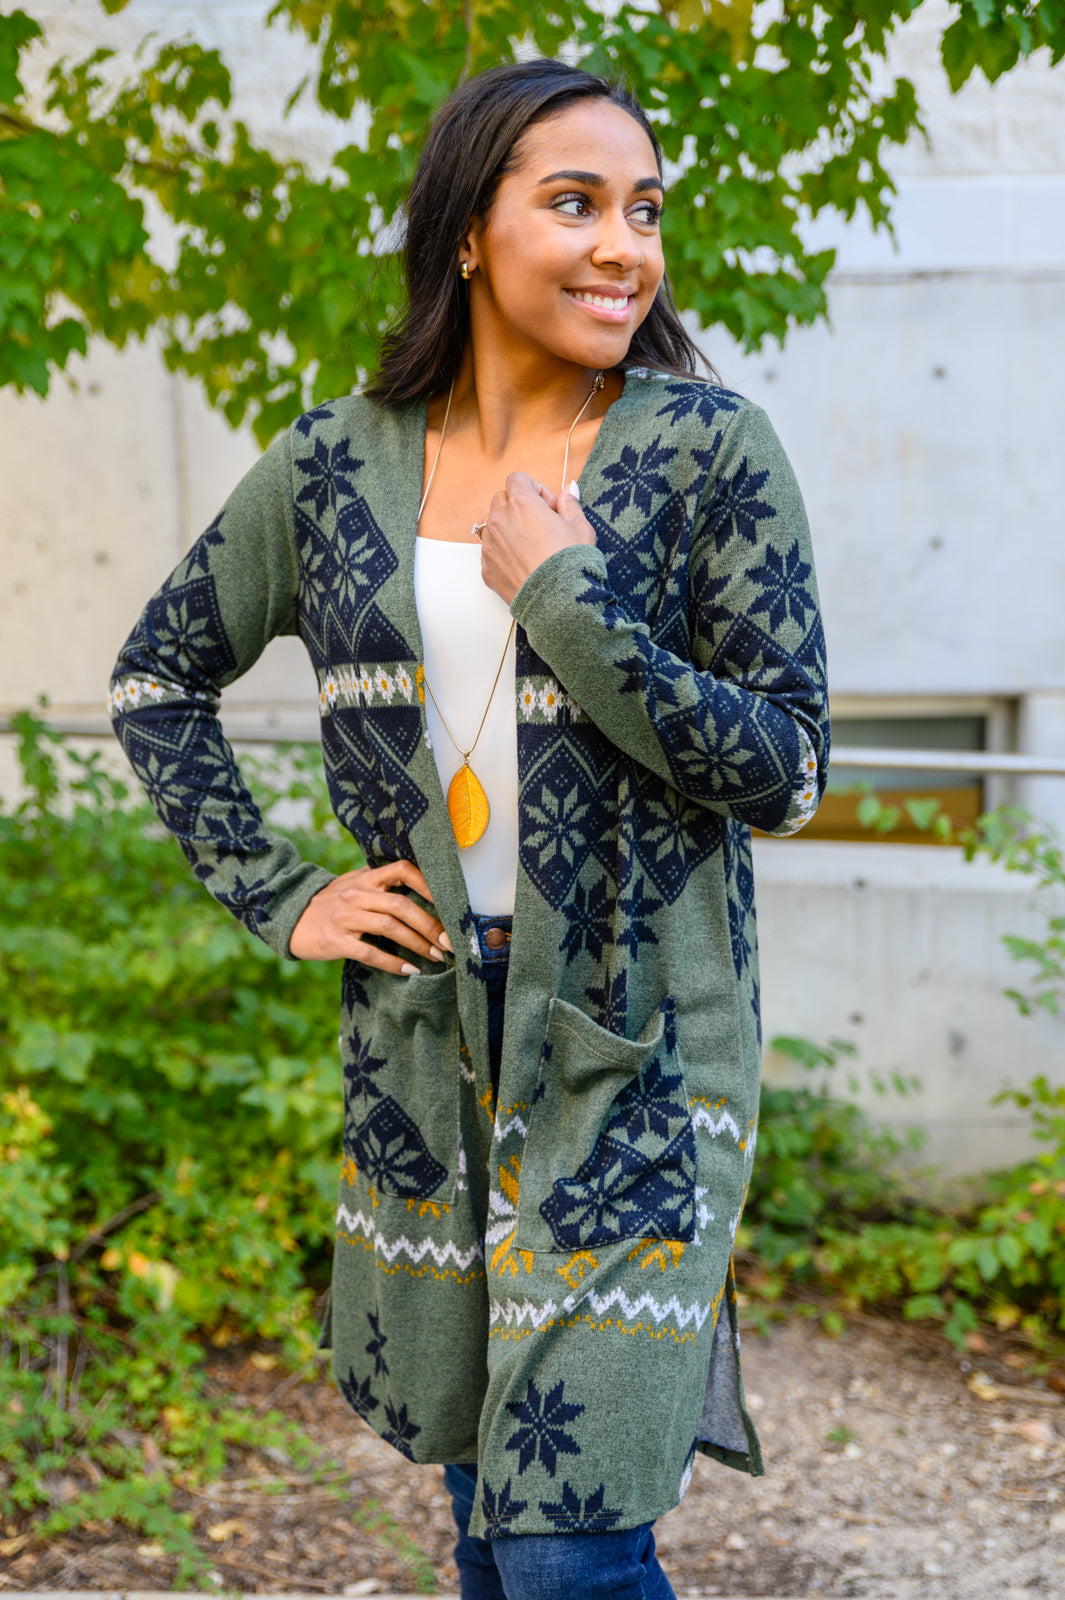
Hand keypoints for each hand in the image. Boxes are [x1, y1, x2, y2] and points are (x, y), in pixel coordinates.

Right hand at [288, 860, 451, 972]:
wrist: (288, 919)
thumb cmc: (328, 904)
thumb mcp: (351, 884)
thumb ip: (378, 882)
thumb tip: (416, 884)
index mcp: (365, 878)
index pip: (402, 869)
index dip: (427, 883)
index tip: (448, 902)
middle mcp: (357, 894)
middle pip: (401, 904)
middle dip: (430, 924)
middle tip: (447, 941)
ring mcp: (345, 917)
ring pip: (389, 927)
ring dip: (417, 943)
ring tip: (435, 956)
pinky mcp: (336, 941)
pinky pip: (370, 952)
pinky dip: (393, 963)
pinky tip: (410, 970)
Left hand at [479, 473, 594, 605]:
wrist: (559, 604)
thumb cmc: (571, 563)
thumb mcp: (580, 527)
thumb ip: (570, 503)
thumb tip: (569, 487)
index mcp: (521, 504)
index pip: (518, 479)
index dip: (536, 489)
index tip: (549, 507)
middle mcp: (500, 521)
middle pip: (502, 499)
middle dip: (518, 506)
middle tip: (540, 525)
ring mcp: (490, 545)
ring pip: (493, 526)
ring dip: (509, 529)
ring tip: (532, 548)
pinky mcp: (487, 568)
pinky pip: (491, 552)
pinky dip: (504, 553)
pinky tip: (525, 566)